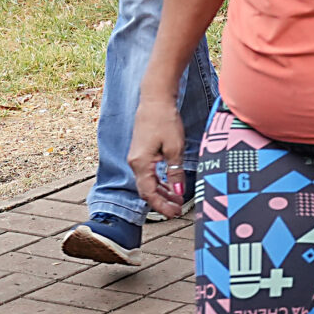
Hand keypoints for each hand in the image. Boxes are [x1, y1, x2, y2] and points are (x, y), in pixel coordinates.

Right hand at [131, 90, 191, 217]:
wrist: (155, 99)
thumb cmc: (165, 120)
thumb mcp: (175, 148)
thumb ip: (175, 171)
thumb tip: (178, 191)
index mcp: (141, 163)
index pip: (149, 193)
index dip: (162, 206)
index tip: (174, 214)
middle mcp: (135, 162)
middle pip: (147, 190)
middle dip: (162, 202)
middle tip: (177, 210)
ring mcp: (137, 157)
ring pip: (148, 182)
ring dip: (161, 192)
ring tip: (176, 200)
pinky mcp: (142, 152)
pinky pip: (149, 172)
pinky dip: (159, 180)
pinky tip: (170, 184)